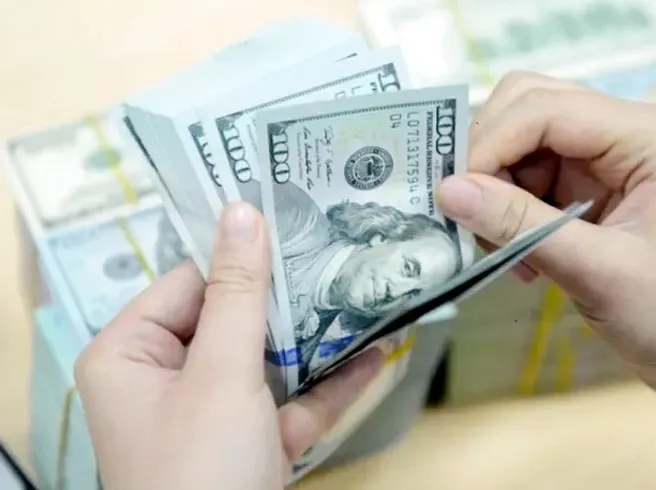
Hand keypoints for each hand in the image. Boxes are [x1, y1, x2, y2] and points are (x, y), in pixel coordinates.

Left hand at [75, 203, 383, 489]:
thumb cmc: (201, 468)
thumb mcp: (221, 374)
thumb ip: (238, 293)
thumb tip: (243, 210)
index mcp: (132, 355)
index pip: (188, 282)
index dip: (239, 257)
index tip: (297, 220)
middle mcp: (166, 379)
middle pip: (234, 319)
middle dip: (291, 297)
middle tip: (342, 248)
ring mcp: (213, 415)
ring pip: (269, 360)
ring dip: (319, 337)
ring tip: (368, 292)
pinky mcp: (251, 444)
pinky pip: (291, 402)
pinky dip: (331, 384)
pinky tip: (379, 354)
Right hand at [437, 72, 655, 485]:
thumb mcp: (597, 271)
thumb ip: (520, 225)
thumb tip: (445, 190)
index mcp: (645, 135)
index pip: (543, 108)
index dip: (490, 144)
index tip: (453, 197)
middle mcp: (623, 132)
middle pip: (528, 107)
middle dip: (488, 155)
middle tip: (469, 211)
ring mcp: (605, 159)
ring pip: (521, 143)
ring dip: (496, 189)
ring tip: (502, 247)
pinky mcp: (589, 188)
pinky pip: (528, 178)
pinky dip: (510, 212)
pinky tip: (521, 257)